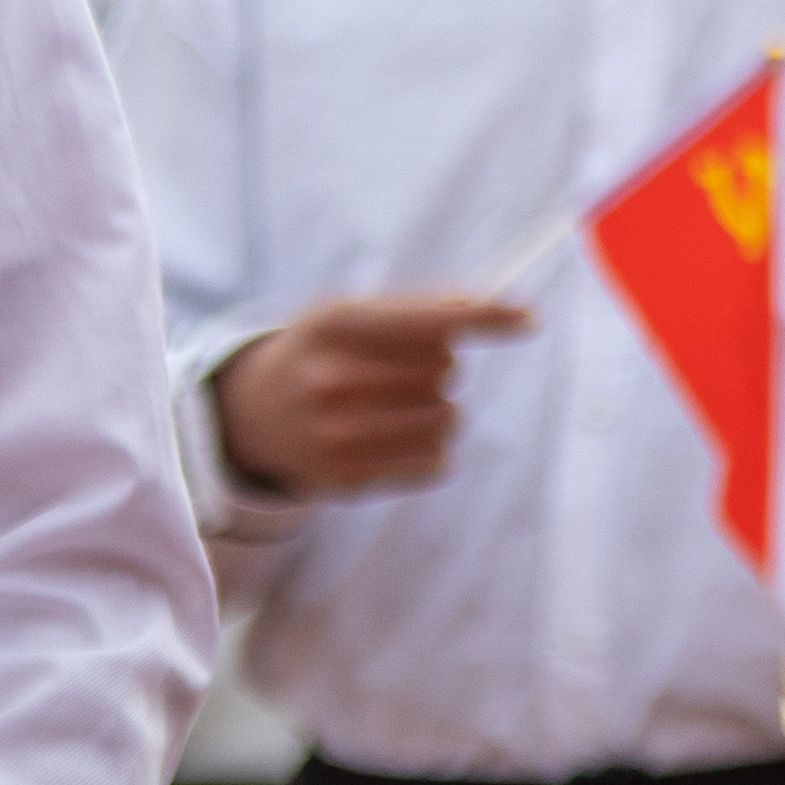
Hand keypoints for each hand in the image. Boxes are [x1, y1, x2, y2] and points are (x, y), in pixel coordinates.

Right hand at [210, 289, 531, 496]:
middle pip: (445, 370)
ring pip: (448, 419)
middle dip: (441, 364)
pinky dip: (431, 448)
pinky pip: (436, 462)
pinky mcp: (349, 479)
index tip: (528, 317)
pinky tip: (395, 436)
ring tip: (402, 403)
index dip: (484, 318)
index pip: (428, 322)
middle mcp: (331, 380)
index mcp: (334, 325)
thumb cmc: (324, 350)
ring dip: (441, 409)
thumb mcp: (354, 312)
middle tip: (403, 367)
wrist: (256, 412)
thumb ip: (420, 308)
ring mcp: (336, 436)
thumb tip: (494, 305)